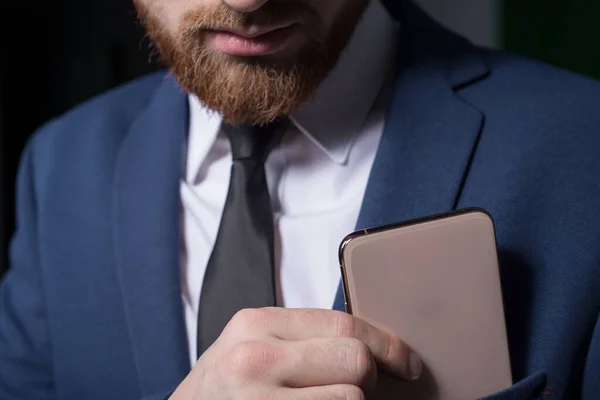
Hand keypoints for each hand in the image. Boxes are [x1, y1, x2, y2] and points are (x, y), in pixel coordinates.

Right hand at [171, 308, 421, 399]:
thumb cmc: (223, 389)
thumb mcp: (249, 346)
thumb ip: (301, 338)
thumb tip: (372, 347)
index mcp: (254, 326)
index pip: (343, 325)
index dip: (387, 345)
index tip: (407, 363)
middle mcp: (254, 361)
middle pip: (355, 363)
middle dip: (367, 380)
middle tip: (354, 389)